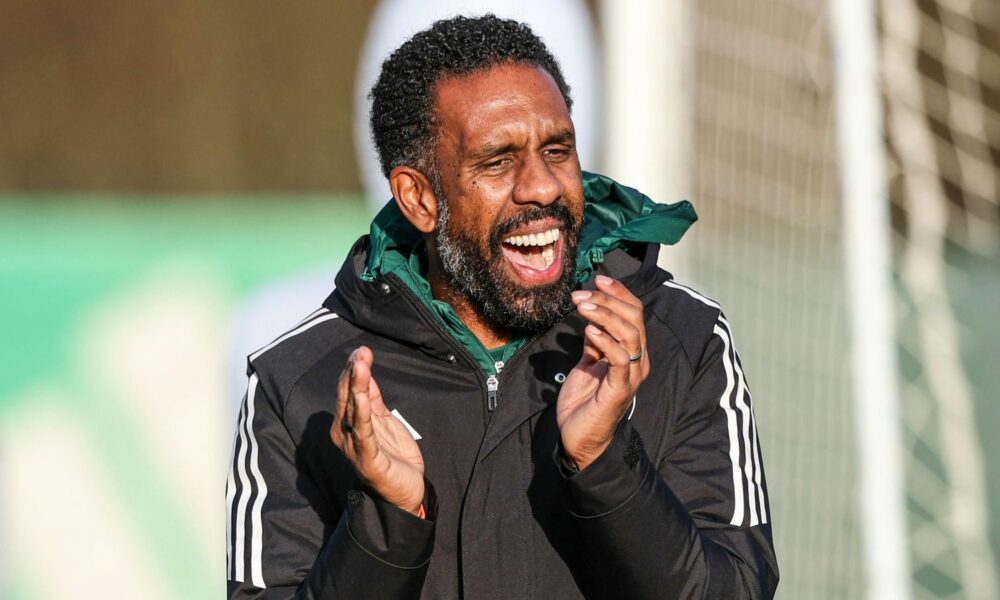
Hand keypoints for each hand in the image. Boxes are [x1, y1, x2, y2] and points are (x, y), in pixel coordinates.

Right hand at [330, 346, 425, 515]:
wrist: (406, 491)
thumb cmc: (392, 457)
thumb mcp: (383, 420)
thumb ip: (373, 398)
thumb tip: (364, 369)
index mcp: (348, 423)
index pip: (347, 391)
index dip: (353, 370)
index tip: (361, 351)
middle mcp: (346, 434)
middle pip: (347, 398)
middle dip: (353, 374)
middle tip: (360, 353)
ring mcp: (354, 447)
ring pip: (353, 412)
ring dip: (356, 387)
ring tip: (360, 367)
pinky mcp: (367, 460)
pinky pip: (364, 434)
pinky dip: (362, 415)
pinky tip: (363, 397)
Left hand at [557, 275, 649, 469]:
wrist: (579, 439)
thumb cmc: (584, 402)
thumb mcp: (587, 364)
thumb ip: (594, 342)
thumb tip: (591, 318)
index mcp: (632, 352)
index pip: (635, 313)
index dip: (619, 293)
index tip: (598, 278)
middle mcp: (638, 361)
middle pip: (634, 319)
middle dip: (608, 300)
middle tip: (581, 295)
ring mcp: (631, 376)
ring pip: (630, 334)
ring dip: (604, 316)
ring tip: (581, 307)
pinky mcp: (620, 390)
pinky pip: (619, 359)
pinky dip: (605, 341)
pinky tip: (589, 332)